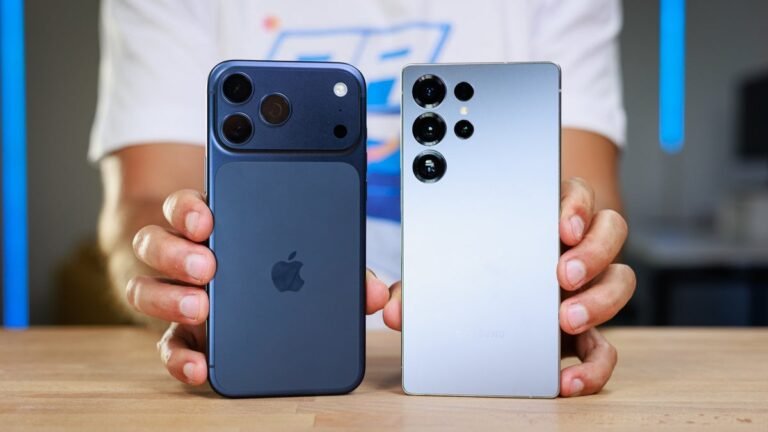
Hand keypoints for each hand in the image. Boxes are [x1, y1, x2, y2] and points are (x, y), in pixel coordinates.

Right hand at [128, 189, 389, 384]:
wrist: (243, 297)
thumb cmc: (278, 268)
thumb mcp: (310, 259)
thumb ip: (342, 270)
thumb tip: (377, 293)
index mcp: (216, 225)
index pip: (188, 205)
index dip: (189, 208)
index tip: (207, 218)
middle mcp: (184, 255)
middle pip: (155, 241)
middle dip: (176, 251)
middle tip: (209, 265)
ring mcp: (176, 294)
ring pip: (144, 287)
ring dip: (167, 298)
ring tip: (200, 307)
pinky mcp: (179, 334)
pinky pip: (164, 344)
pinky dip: (178, 357)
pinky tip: (201, 366)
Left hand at [380, 177, 635, 396]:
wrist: (491, 305)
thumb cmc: (471, 273)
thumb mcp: (446, 268)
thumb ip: (421, 284)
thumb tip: (392, 307)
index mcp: (542, 219)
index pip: (573, 195)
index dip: (574, 205)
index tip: (560, 225)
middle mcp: (572, 248)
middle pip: (609, 231)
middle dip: (591, 252)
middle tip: (563, 273)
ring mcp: (584, 288)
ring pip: (620, 280)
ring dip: (600, 298)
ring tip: (566, 317)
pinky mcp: (585, 332)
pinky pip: (607, 346)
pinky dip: (596, 364)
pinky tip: (570, 377)